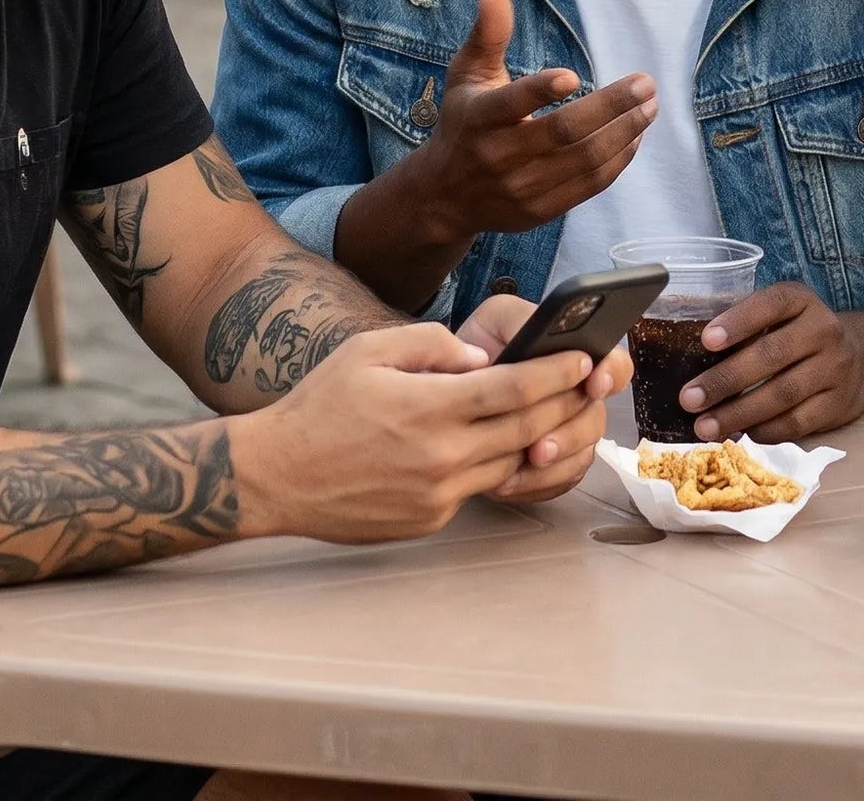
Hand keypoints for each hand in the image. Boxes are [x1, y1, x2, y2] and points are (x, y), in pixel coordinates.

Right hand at [235, 321, 597, 542]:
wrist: (275, 476)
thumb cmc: (320, 405)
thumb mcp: (369, 351)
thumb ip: (431, 344)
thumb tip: (480, 359)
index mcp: (430, 408)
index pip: (515, 388)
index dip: (557, 373)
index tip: (583, 359)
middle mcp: (441, 456)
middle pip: (525, 429)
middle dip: (563, 404)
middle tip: (588, 384)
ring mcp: (438, 495)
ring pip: (508, 463)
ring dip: (536, 438)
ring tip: (554, 412)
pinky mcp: (429, 520)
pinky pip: (476, 488)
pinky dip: (492, 464)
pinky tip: (497, 445)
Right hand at [419, 0, 655, 237]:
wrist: (445, 197)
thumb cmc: (464, 122)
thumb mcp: (467, 74)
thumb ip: (488, 33)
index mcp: (480, 117)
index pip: (511, 103)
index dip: (540, 91)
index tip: (572, 75)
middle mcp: (500, 155)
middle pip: (564, 132)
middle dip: (611, 107)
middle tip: (646, 84)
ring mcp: (522, 187)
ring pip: (584, 161)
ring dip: (624, 132)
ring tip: (649, 107)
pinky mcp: (540, 210)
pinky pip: (589, 186)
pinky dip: (617, 160)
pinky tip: (634, 137)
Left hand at [455, 293, 633, 501]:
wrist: (446, 390)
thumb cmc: (477, 349)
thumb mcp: (497, 320)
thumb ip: (521, 320)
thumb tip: (537, 339)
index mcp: (575, 358)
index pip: (614, 364)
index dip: (611, 373)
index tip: (594, 383)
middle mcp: (578, 397)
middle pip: (596, 419)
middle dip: (571, 434)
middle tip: (541, 446)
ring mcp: (568, 433)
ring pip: (581, 455)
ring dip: (555, 464)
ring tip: (524, 463)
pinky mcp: (552, 466)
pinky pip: (559, 482)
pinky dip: (535, 485)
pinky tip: (506, 483)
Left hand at [675, 287, 863, 443]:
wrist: (862, 357)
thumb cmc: (799, 334)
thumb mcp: (781, 315)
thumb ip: (746, 326)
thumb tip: (685, 352)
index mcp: (800, 300)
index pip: (770, 304)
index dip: (738, 321)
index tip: (706, 340)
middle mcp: (823, 329)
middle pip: (771, 355)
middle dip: (726, 379)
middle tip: (690, 398)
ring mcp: (835, 368)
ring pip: (782, 394)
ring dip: (739, 414)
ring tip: (704, 426)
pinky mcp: (839, 404)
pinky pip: (797, 422)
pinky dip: (764, 431)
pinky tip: (740, 435)